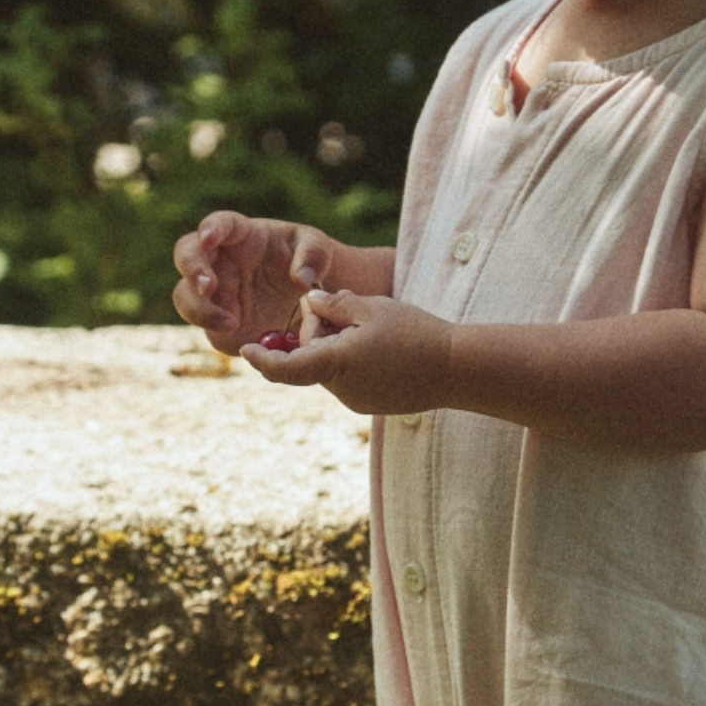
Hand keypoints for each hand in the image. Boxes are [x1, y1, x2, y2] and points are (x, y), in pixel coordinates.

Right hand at [171, 211, 336, 352]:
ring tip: (230, 323)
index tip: (209, 237)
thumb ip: (314, 256)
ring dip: (199, 308)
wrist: (308, 300)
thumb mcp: (319, 251)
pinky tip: (237, 333)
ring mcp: (215, 291)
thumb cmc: (308, 262)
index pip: (219, 223)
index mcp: (241, 235)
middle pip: (187, 255)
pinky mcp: (216, 320)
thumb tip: (302, 278)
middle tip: (207, 286)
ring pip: (185, 295)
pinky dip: (215, 330)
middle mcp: (219, 259)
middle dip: (192, 268)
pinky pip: (205, 325)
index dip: (211, 227)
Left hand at [239, 288, 453, 415]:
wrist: (458, 370)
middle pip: (312, 358)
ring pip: (332, 367)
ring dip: (340, 345)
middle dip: (319, 332)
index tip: (247, 350)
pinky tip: (384, 345)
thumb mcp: (372, 308)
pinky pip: (352, 378)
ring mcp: (357, 400)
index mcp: (335, 364)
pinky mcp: (373, 403)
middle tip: (343, 306)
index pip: (285, 368)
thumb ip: (335, 304)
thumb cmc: (416, 334)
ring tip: (374, 326)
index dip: (263, 359)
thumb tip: (310, 302)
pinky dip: (355, 360)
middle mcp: (341, 389)